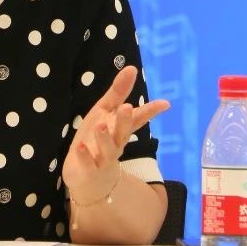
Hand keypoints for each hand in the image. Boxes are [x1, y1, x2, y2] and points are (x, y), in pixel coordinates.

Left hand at [62, 65, 169, 203]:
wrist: (88, 178)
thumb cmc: (98, 140)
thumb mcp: (104, 113)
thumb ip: (117, 93)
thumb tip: (132, 68)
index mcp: (120, 129)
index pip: (137, 119)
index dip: (150, 111)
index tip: (165, 104)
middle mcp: (115, 144)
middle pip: (122, 133)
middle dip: (125, 121)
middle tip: (128, 107)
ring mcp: (103, 158)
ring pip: (107, 149)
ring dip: (104, 138)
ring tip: (102, 125)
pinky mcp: (89, 170)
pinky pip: (88, 164)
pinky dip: (85, 156)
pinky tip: (81, 147)